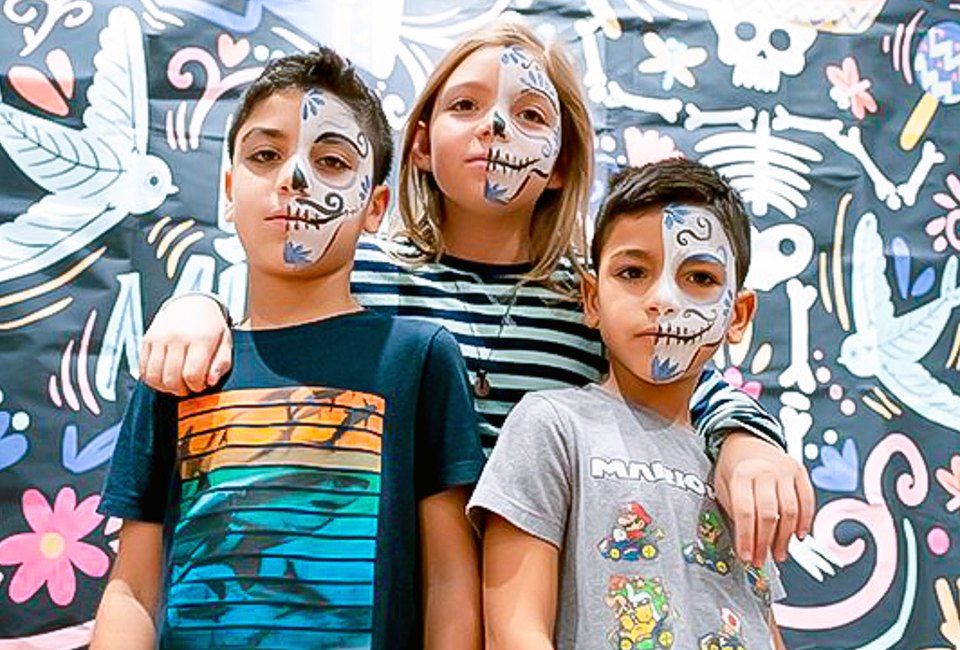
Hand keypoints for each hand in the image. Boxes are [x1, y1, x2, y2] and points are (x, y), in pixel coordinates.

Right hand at [139, 295, 232, 395]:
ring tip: (176, 384)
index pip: (192, 375)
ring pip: (154, 376)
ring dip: (165, 388)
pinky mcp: (147, 340)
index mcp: (200, 339)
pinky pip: (143, 369)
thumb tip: (210, 382)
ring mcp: (159, 338)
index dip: (196, 387)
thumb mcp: (225, 343)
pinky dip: (152, 379)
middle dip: (181, 390)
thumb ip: (221, 364)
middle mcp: (177, 337)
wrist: (192, 303)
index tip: (200, 385)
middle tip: (188, 387)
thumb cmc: (210, 327)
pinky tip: (164, 377)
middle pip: (171, 378)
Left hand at [714, 431, 814, 565]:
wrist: (746, 440)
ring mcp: (784, 470)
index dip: (746, 538)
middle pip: (768, 515)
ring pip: (790, 511)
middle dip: (765, 543)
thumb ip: (733, 512)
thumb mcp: (722, 486)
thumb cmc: (732, 469)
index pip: (744, 512)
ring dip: (785, 538)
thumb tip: (744, 545)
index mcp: (740, 474)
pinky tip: (798, 536)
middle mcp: (764, 471)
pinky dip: (805, 521)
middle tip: (761, 560)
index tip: (747, 557)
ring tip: (779, 553)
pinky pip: (806, 500)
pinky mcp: (799, 471)